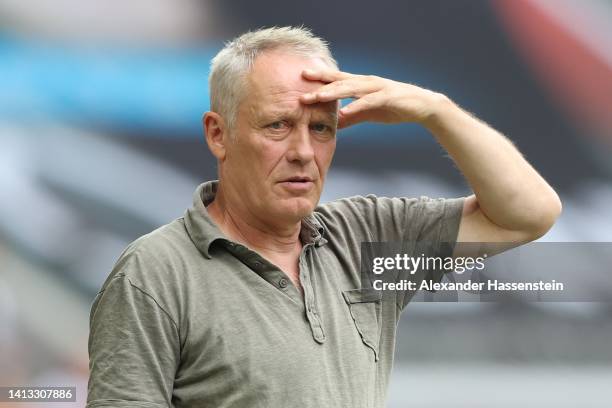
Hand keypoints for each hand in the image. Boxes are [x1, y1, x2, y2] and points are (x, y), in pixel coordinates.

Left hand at [300, 68, 446, 128]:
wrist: (422, 107)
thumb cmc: (393, 108)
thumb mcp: (367, 113)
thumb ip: (350, 117)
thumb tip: (333, 125)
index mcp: (360, 85)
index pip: (336, 79)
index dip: (319, 78)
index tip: (301, 78)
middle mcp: (366, 82)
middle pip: (339, 81)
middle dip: (320, 84)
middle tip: (301, 87)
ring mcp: (377, 88)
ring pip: (351, 88)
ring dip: (333, 92)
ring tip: (318, 96)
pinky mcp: (387, 96)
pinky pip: (368, 101)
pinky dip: (356, 105)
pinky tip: (345, 111)